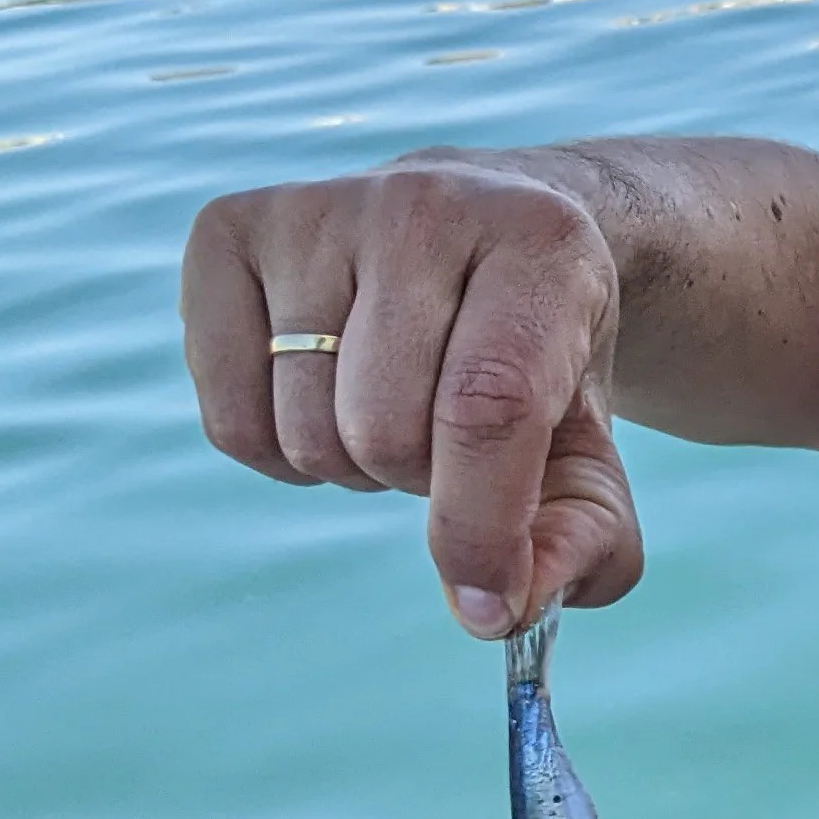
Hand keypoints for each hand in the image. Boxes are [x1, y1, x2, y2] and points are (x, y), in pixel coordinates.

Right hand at [181, 155, 643, 634]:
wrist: (491, 231)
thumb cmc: (540, 349)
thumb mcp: (590, 435)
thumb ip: (581, 534)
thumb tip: (496, 613)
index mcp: (538, 244)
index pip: (487, 404)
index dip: (479, 521)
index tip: (487, 597)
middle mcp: (423, 205)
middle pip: (384, 427)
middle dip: (421, 480)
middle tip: (451, 439)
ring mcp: (317, 208)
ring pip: (305, 430)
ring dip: (353, 466)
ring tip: (395, 406)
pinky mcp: (228, 228)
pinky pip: (229, 419)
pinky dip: (280, 453)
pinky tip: (325, 398)